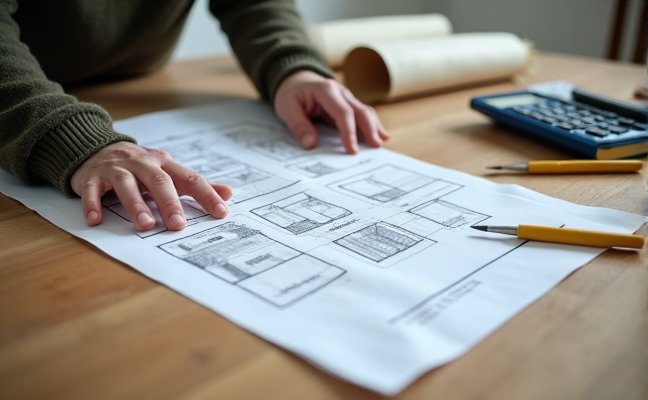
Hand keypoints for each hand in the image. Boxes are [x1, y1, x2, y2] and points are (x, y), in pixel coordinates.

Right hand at [70, 142, 231, 230]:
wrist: (96, 147)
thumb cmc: (139, 166)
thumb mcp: (168, 171)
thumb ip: (195, 185)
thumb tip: (229, 193)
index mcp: (164, 163)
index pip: (190, 179)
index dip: (207, 194)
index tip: (221, 212)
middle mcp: (142, 163)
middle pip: (159, 181)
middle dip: (169, 203)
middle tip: (178, 225)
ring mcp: (116, 168)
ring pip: (127, 184)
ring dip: (136, 205)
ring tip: (145, 225)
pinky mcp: (92, 176)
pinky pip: (92, 190)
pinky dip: (94, 204)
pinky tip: (97, 220)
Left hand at [274, 70, 388, 153]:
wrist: (294, 80)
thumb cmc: (291, 94)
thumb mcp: (287, 108)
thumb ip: (298, 126)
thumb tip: (310, 144)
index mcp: (326, 90)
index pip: (343, 112)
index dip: (349, 132)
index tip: (351, 149)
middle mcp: (341, 92)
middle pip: (360, 110)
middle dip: (369, 129)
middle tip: (376, 146)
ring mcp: (347, 97)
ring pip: (365, 112)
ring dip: (374, 127)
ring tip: (380, 143)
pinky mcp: (348, 105)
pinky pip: (362, 115)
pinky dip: (371, 126)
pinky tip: (380, 136)